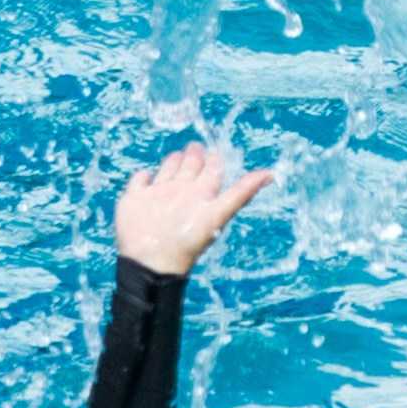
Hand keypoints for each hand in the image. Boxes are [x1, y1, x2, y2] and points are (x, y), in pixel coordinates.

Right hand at [113, 139, 273, 277]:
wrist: (153, 261)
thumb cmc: (188, 240)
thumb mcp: (220, 213)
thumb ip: (242, 192)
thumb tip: (272, 174)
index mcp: (199, 196)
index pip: (210, 173)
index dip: (213, 161)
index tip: (215, 150)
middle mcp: (180, 194)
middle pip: (189, 169)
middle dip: (193, 156)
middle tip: (197, 145)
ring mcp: (157, 196)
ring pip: (167, 173)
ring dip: (172, 162)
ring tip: (177, 155)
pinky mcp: (134, 200)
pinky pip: (139, 182)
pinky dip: (142, 177)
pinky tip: (146, 174)